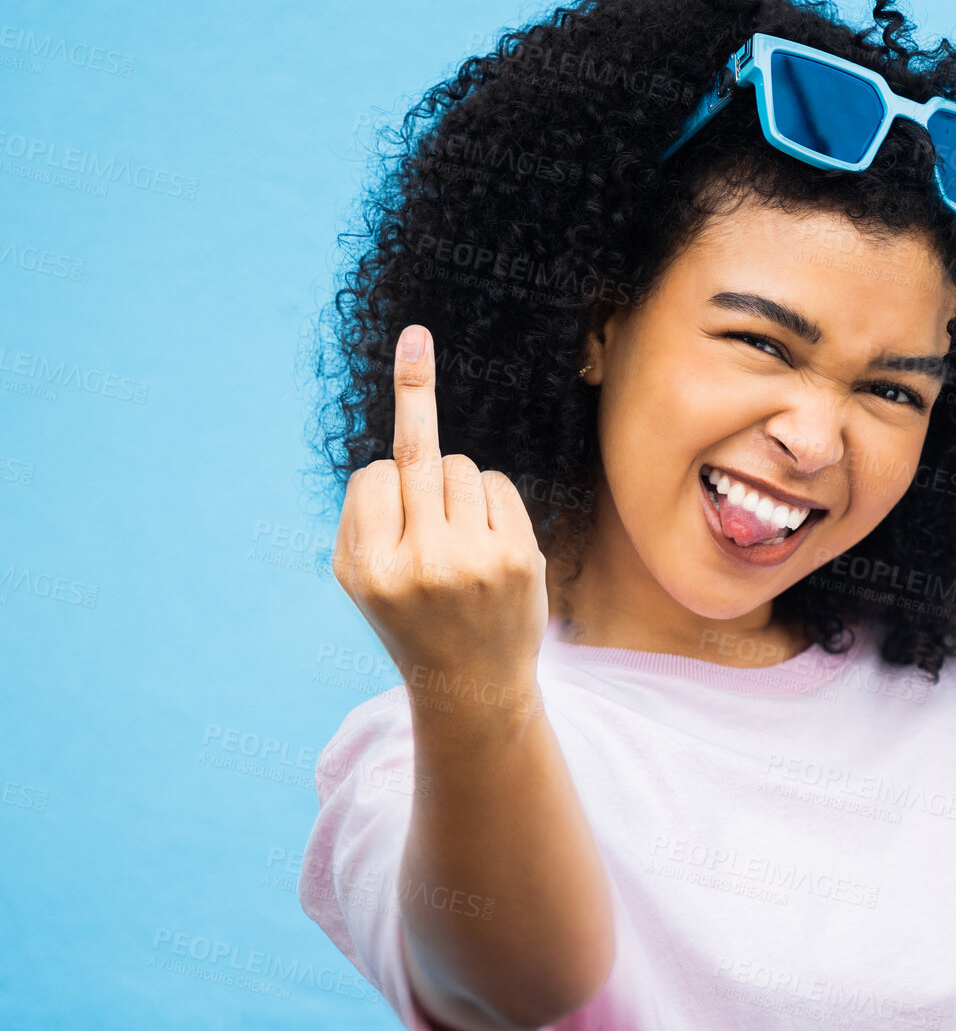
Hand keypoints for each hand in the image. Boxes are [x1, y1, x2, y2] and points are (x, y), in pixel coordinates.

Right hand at [332, 324, 547, 716]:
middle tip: (417, 348)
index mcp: (371, 570)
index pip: (373, 474)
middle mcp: (422, 564)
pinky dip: (489, 499)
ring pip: (461, 465)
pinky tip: (486, 542)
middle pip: (418, 459)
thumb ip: (364, 504)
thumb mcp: (362, 573)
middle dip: (419, 453)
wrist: (472, 682)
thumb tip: (415, 403)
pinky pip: (497, 484)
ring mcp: (475, 560)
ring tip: (456, 539)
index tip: (392, 497)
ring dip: (456, 486)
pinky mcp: (519, 556)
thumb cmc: (409, 615)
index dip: (383, 485)